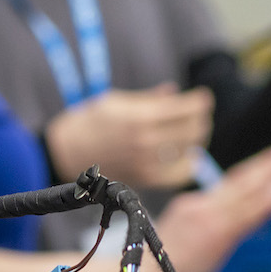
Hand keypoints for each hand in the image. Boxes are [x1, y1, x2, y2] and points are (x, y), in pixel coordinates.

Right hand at [43, 85, 215, 192]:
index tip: (204, 98)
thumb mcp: (116, 100)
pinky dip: (188, 165)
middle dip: (201, 119)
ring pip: (190, 151)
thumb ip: (149, 99)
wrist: (66, 152)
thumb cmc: (89, 122)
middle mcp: (146, 141)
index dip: (200, 102)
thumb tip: (174, 92)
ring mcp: (147, 162)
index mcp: (140, 116)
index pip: (185, 108)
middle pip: (193, 130)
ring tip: (193, 133)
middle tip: (200, 114)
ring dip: (197, 140)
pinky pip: (179, 175)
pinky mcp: (145, 179)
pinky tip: (187, 157)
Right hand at [147, 143, 270, 271]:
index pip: (231, 184)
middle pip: (240, 182)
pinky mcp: (217, 234)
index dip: (253, 170)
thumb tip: (229, 212)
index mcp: (192, 205)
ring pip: (245, 193)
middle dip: (265, 165)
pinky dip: (262, 201)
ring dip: (267, 175)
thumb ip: (202, 217)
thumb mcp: (178, 232)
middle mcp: (202, 207)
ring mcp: (211, 219)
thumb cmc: (161, 261)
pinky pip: (246, 214)